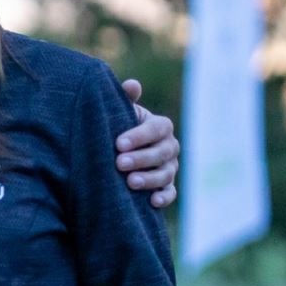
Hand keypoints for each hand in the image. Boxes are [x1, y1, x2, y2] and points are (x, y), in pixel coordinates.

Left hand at [117, 79, 179, 208]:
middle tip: (119, 163)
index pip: (157, 129)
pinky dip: (164, 197)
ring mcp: (170, 167)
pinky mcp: (166, 187)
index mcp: (160, 126)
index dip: (139, 136)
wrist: (115, 152)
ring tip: (130, 182)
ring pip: (166, 174)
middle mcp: (169, 146)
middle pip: (162, 152)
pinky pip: (170, 193)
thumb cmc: (117, 128)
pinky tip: (152, 201)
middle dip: (141, 158)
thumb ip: (126, 100)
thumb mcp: (120, 113)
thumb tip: (132, 85)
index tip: (118, 143)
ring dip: (149, 179)